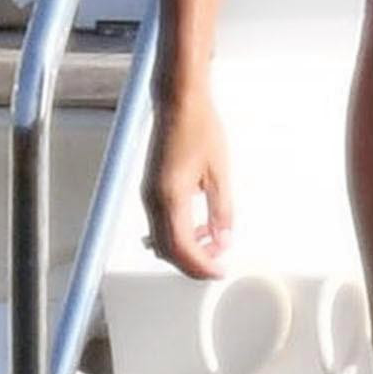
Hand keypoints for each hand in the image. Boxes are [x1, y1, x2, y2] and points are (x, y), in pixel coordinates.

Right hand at [140, 89, 234, 276]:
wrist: (179, 103)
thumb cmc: (199, 128)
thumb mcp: (220, 172)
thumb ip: (222, 210)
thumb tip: (224, 239)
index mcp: (171, 197)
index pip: (182, 248)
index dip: (201, 266)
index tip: (220, 270)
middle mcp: (153, 200)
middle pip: (167, 250)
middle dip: (193, 262)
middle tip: (219, 263)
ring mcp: (148, 195)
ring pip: (161, 239)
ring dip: (185, 248)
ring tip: (213, 240)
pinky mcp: (150, 189)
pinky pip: (159, 224)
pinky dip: (178, 234)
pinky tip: (199, 225)